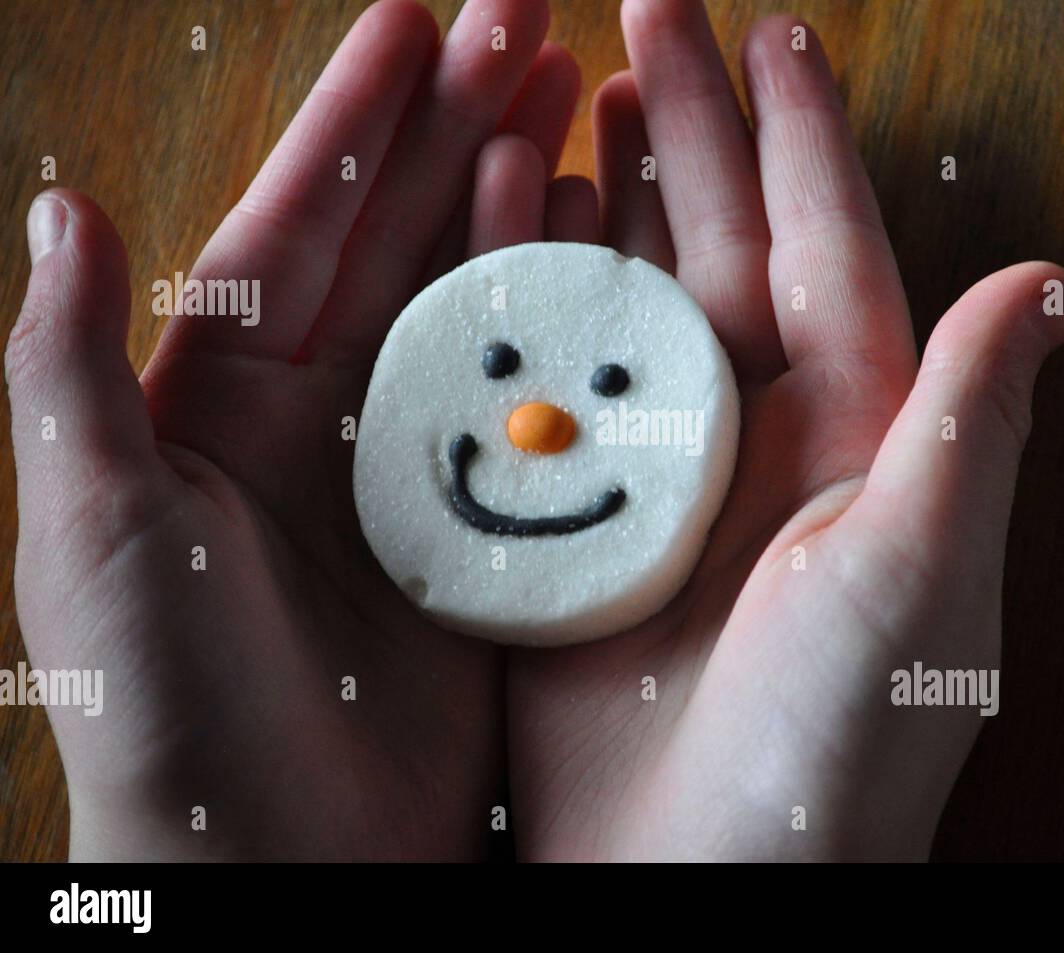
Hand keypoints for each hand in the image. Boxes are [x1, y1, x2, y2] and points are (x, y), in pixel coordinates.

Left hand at [7, 0, 579, 859]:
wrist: (278, 861)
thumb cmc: (163, 705)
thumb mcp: (96, 530)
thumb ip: (67, 371)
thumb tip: (65, 207)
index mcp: (222, 404)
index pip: (290, 228)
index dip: (350, 122)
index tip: (409, 22)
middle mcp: (322, 421)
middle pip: (395, 244)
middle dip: (455, 128)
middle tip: (527, 29)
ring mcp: (415, 471)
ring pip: (472, 309)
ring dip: (518, 202)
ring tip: (574, 107)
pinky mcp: (487, 530)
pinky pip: (531, 406)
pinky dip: (566, 328)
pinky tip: (602, 255)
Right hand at [506, 0, 1063, 859]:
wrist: (701, 878)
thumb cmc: (835, 745)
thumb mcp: (918, 574)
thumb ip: (969, 420)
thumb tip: (1049, 277)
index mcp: (855, 438)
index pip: (831, 252)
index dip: (804, 140)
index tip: (776, 35)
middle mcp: (757, 440)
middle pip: (721, 251)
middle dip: (689, 133)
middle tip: (643, 18)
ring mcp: (661, 475)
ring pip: (628, 303)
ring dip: (601, 198)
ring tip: (563, 102)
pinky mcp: (577, 522)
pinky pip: (547, 386)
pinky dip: (521, 305)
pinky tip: (497, 236)